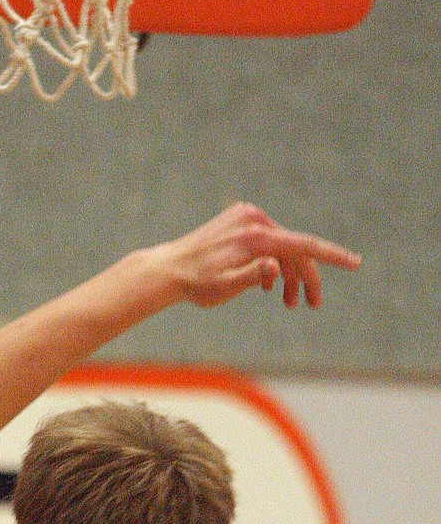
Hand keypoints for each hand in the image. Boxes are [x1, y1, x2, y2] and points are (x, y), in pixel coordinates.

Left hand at [158, 203, 360, 310]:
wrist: (168, 269)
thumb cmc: (196, 285)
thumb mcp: (223, 288)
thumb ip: (251, 277)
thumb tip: (274, 267)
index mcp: (255, 237)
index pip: (303, 245)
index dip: (331, 256)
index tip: (355, 263)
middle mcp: (254, 220)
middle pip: (295, 248)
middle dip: (306, 278)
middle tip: (312, 305)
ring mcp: (247, 217)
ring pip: (282, 246)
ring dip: (289, 274)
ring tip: (288, 303)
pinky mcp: (239, 220)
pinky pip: (268, 241)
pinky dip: (272, 262)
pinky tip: (268, 284)